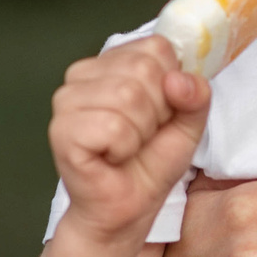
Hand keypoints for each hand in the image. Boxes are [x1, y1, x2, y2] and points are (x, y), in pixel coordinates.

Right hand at [48, 39, 209, 244]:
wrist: (126, 209)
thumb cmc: (150, 164)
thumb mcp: (188, 123)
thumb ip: (195, 95)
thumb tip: (179, 80)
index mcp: (112, 62)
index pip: (157, 46)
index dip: (171, 85)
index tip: (160, 113)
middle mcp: (83, 73)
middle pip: (144, 68)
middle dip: (158, 111)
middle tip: (142, 136)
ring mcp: (67, 100)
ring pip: (128, 95)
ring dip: (141, 132)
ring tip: (127, 147)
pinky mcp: (61, 129)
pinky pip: (112, 126)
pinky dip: (124, 148)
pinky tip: (111, 157)